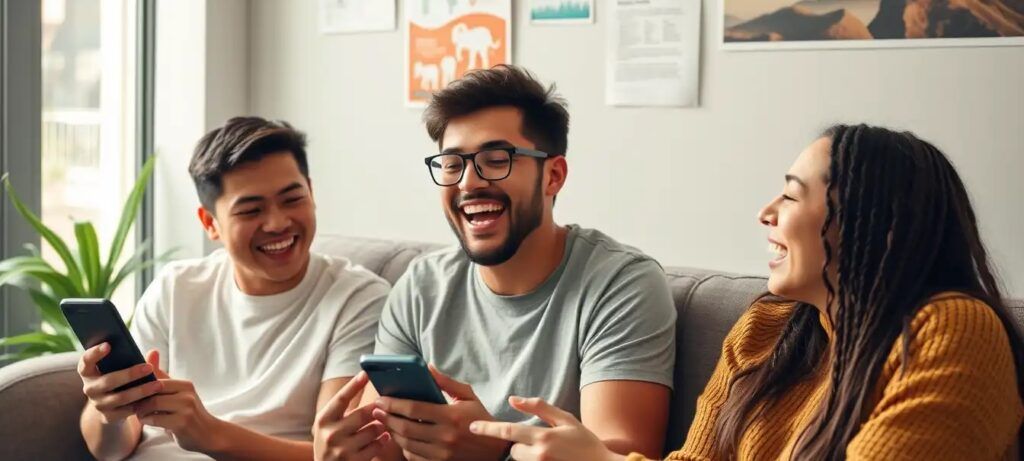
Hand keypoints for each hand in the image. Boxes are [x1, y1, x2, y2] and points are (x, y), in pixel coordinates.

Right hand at [77, 342, 163, 424]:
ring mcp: (98, 404)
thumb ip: (137, 360)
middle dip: (130, 374)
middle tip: (149, 367)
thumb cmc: (119, 377)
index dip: (95, 353)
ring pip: (120, 398)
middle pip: (108, 381)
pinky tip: (154, 399)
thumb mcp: (123, 367)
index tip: (108, 345)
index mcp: (88, 372)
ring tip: (158, 385)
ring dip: (140, 391)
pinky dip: (140, 405)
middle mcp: (89, 388)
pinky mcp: (108, 416)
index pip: (86, 360)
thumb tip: (154, 352)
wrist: (114, 405)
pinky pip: (125, 411)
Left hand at [131, 350, 222, 453]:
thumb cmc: (188, 413)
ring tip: (140, 414)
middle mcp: (187, 393)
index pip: (156, 378)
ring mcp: (186, 408)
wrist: (208, 434)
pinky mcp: (182, 422)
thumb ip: (162, 376)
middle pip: (153, 389)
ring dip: (142, 410)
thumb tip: (151, 351)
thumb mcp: (178, 393)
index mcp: (185, 385)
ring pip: (153, 403)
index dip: (141, 385)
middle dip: (139, 398)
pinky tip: (148, 421)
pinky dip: (147, 420)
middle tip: (133, 404)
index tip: (133, 392)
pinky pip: (155, 419)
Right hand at [313, 371, 390, 460]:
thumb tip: (362, 382)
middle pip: (363, 413)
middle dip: (376, 409)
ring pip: (373, 430)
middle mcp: (331, 434)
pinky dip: (383, 440)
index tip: (366, 373)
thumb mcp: (328, 424)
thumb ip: (342, 408)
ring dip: (381, 425)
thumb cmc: (330, 441)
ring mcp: (342, 449)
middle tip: (383, 405)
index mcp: (323, 420)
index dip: (354, 385)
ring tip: (382, 423)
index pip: (341, 398)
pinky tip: (383, 437)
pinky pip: (377, 445)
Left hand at [372, 365, 509, 460]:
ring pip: (407, 444)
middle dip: (387, 418)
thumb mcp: (468, 396)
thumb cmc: (480, 418)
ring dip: (393, 432)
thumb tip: (428, 368)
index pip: (414, 409)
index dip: (394, 404)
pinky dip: (404, 448)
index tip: (381, 399)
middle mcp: (445, 437)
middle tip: (376, 410)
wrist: (496, 449)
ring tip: (385, 422)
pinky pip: (414, 458)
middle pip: (406, 428)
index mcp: (450, 416)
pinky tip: (400, 437)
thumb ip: (446, 382)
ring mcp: (442, 454)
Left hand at [469, 396, 622, 460]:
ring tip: (548, 454)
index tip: (472, 426)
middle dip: (520, 445)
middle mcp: (539, 456)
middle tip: (540, 443)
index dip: (487, 429)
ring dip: (527, 456)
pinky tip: (549, 459)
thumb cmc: (586, 443)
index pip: (507, 431)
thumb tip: (512, 399)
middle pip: (513, 450)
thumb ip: (539, 407)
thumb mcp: (567, 419)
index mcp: (544, 438)